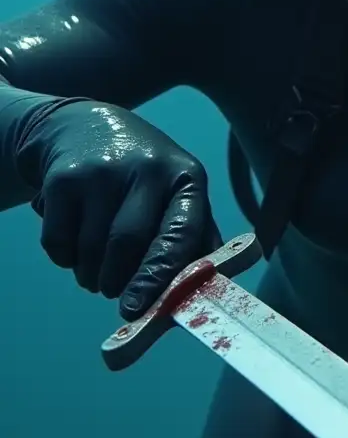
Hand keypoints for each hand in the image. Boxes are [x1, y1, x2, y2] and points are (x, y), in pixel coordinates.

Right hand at [17, 99, 220, 318]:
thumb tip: (199, 295)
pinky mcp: (63, 179)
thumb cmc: (143, 180)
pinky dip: (65, 259)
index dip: (161, 276)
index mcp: (187, 178)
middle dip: (120, 282)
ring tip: (98, 267)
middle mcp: (147, 168)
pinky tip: (76, 240)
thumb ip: (194, 243)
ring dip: (92, 277)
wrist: (83, 128)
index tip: (141, 309)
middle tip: (118, 295)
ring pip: (92, 251)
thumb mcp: (178, 195)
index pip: (180, 233)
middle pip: (128, 245)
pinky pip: (59, 244)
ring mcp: (102, 171)